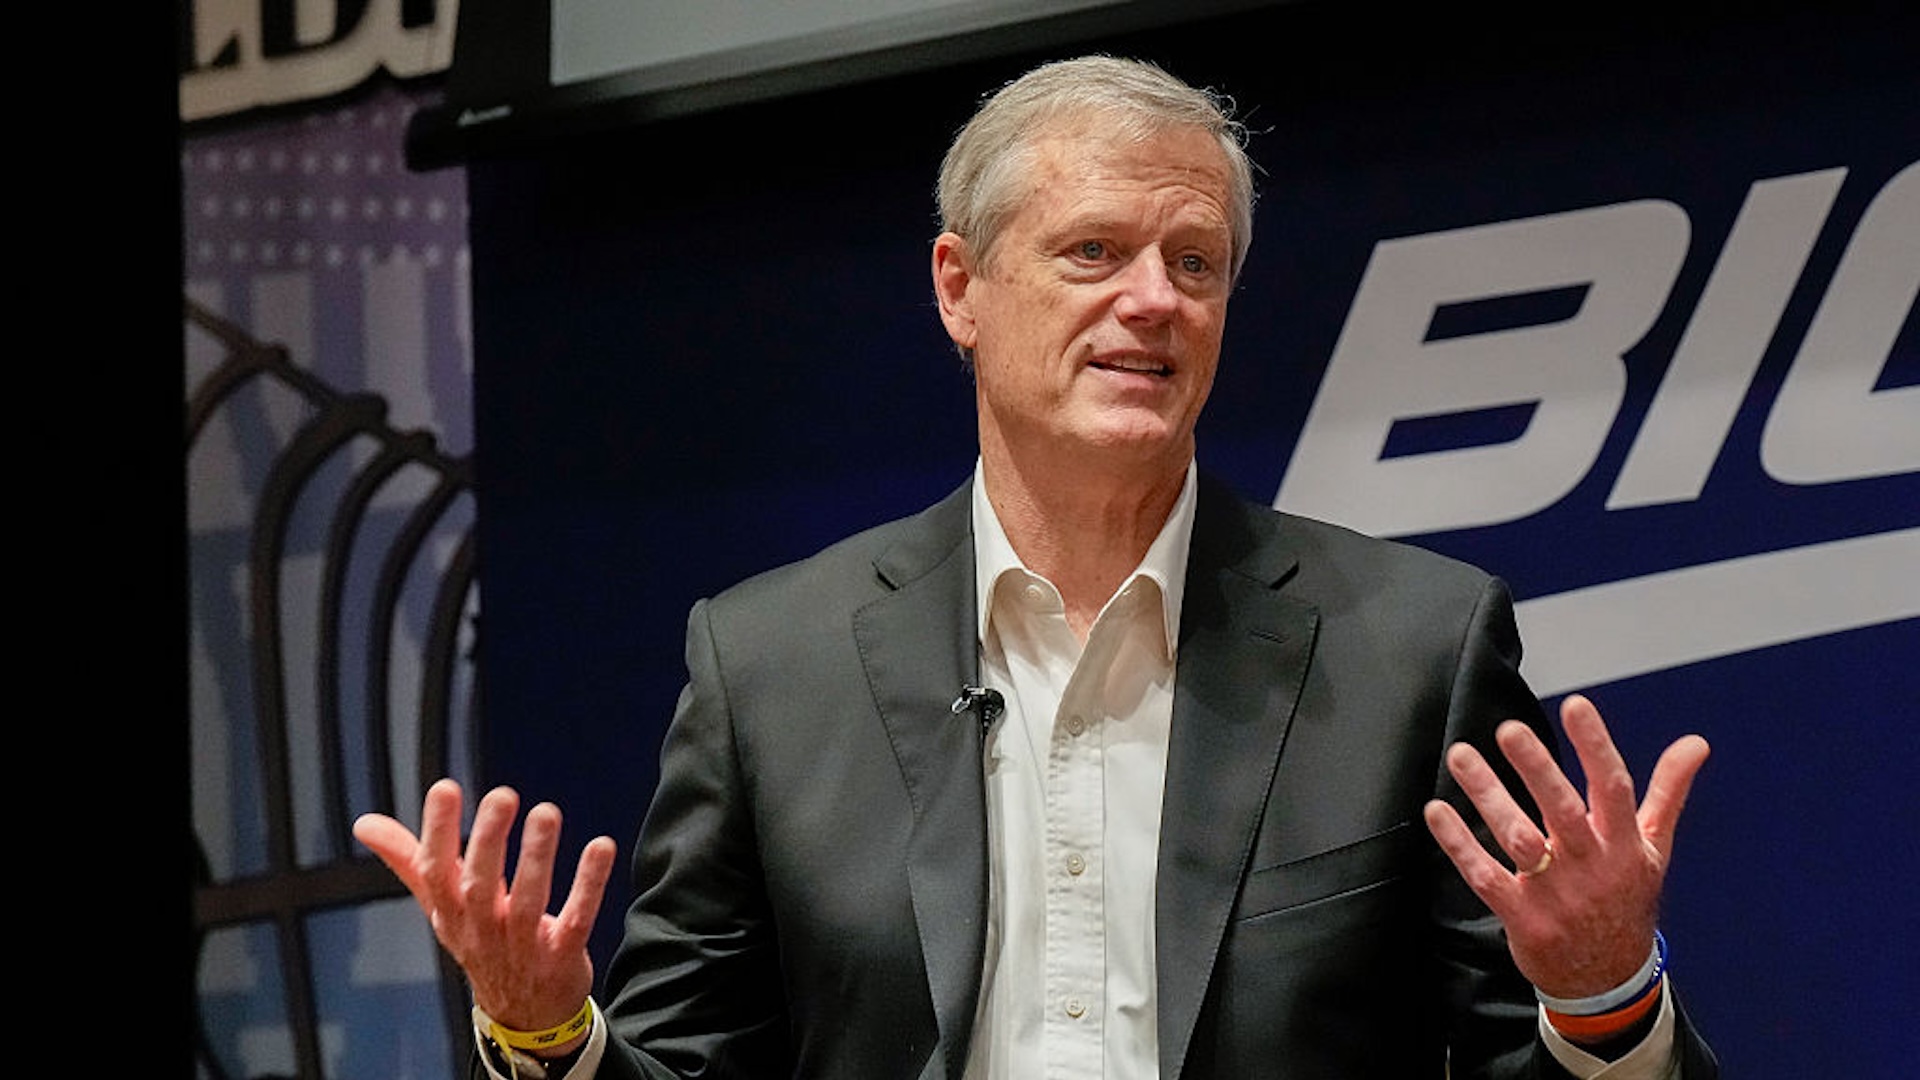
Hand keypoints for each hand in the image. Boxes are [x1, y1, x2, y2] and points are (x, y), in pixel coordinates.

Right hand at [353, 779, 618, 1035]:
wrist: (523, 1012)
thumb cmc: (480, 941)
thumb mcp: (440, 905)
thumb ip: (408, 860)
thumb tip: (363, 824)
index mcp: (449, 912)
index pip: (435, 870)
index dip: (438, 832)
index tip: (445, 788)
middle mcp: (482, 929)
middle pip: (480, 886)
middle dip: (489, 840)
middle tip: (502, 795)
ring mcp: (522, 946)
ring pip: (529, 902)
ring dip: (538, 858)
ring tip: (547, 812)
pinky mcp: (562, 955)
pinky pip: (577, 919)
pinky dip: (589, 885)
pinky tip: (601, 846)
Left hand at [1422, 694, 1708, 999]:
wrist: (1609, 983)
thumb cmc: (1626, 903)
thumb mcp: (1655, 850)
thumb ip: (1668, 792)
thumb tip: (1696, 744)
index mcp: (1624, 846)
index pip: (1614, 788)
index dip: (1596, 746)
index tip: (1576, 706)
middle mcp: (1591, 866)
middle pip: (1563, 811)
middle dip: (1537, 769)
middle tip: (1509, 730)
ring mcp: (1555, 894)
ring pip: (1519, 839)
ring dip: (1488, 796)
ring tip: (1461, 756)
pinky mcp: (1522, 917)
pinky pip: (1485, 876)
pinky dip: (1459, 844)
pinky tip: (1438, 810)